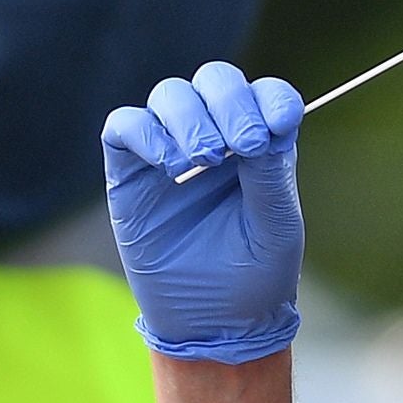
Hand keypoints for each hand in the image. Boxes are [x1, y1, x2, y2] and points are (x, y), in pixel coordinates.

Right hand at [102, 61, 305, 362]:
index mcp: (261, 143)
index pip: (266, 94)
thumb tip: (262, 124)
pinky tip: (168, 165)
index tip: (278, 126)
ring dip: (190, 119)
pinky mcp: (130, 171)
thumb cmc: (253, 274)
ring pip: (170, 93)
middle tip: (240, 146)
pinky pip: (124, 125)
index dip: (271, 99)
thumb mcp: (276, 225)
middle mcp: (217, 136)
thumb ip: (269, 173)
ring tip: (201, 162)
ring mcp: (170, 149)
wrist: (213, 323)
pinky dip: (144, 132)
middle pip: (216, 80)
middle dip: (229, 103)